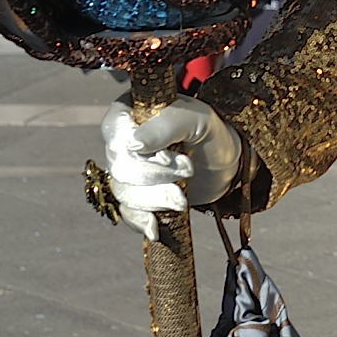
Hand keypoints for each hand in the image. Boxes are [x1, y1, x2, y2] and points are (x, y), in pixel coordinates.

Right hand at [96, 95, 243, 241]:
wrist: (222, 165)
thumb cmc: (210, 132)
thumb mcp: (199, 119)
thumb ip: (168, 124)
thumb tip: (133, 144)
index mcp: (132, 110)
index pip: (113, 128)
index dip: (134, 147)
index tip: (168, 156)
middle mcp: (122, 139)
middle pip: (118, 164)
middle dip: (154, 174)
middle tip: (188, 170)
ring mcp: (125, 169)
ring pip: (122, 190)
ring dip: (154, 197)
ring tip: (182, 197)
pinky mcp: (133, 195)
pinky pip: (125, 212)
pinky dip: (141, 219)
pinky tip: (155, 227)